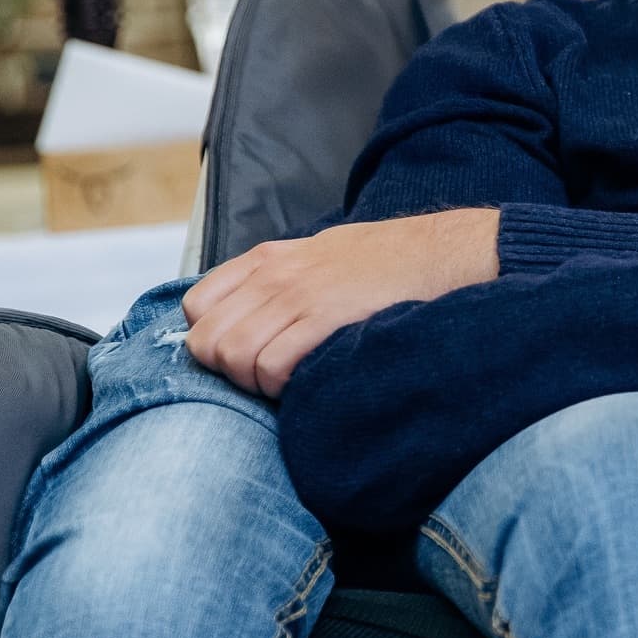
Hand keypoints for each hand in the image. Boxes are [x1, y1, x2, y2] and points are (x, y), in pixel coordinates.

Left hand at [182, 208, 499, 397]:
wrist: (440, 253)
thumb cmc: (385, 262)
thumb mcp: (318, 255)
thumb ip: (277, 281)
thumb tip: (247, 320)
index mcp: (267, 259)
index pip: (197, 308)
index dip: (212, 339)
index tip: (243, 352)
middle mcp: (273, 275)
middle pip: (207, 340)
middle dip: (228, 370)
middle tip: (264, 376)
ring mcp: (297, 296)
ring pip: (233, 357)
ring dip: (254, 382)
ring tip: (287, 380)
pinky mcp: (324, 318)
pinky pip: (270, 366)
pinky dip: (280, 385)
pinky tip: (307, 378)